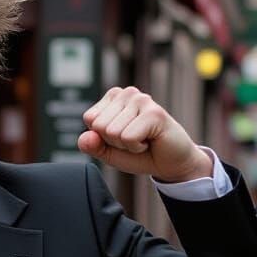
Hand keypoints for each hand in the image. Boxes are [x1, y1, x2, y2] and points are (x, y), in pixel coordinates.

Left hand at [78, 86, 213, 181]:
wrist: (170, 163)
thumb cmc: (140, 154)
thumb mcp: (109, 152)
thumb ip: (92, 145)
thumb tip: (86, 136)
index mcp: (113, 97)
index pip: (90, 119)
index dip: (103, 137)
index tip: (121, 137)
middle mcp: (127, 93)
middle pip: (100, 126)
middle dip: (115, 142)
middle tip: (134, 140)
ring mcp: (141, 100)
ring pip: (113, 132)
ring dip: (127, 145)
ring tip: (143, 140)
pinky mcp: (154, 113)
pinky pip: (128, 138)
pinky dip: (137, 147)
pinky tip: (151, 140)